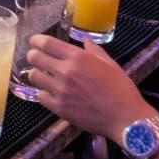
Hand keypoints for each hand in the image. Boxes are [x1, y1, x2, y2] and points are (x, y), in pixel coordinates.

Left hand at [23, 34, 150, 140]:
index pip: (47, 43)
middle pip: (35, 58)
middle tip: (37, 58)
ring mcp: (60, 91)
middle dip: (34, 56)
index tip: (34, 41)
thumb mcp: (110, 64)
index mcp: (79, 58)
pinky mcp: (59, 108)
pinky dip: (43, 92)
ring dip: (37, 74)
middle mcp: (66, 72)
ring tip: (44, 76)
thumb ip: (94, 51)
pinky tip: (51, 92)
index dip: (37, 40)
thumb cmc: (121, 90)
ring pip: (33, 76)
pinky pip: (40, 96)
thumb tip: (84, 42)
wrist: (125, 119)